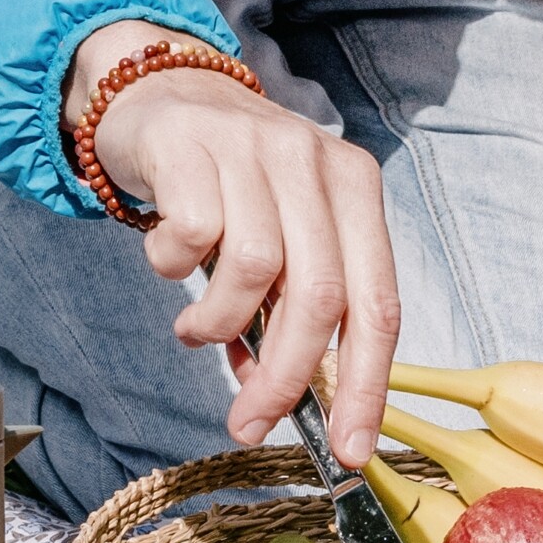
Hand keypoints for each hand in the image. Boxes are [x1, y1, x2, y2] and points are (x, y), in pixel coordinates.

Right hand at [79, 31, 402, 465]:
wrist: (162, 91)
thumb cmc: (230, 183)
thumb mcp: (280, 235)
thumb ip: (291, 307)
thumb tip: (283, 400)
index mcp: (357, 189)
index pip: (379, 304)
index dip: (368, 386)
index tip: (350, 450)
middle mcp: (316, 163)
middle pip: (321, 297)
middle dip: (286, 378)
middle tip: (248, 420)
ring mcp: (257, 148)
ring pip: (255, 272)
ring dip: (218, 324)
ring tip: (198, 328)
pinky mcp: (195, 147)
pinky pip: (192, 240)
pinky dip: (174, 270)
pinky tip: (169, 259)